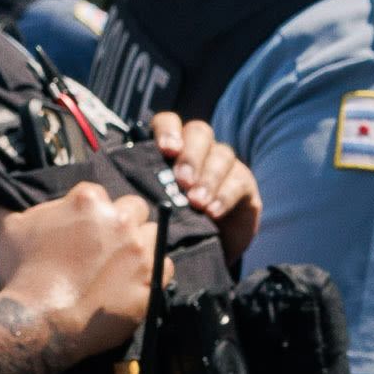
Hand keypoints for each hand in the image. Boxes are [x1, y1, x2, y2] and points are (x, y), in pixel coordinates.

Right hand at [0, 175, 166, 371]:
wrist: (38, 321)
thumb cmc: (22, 275)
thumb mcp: (8, 230)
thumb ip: (9, 206)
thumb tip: (1, 194)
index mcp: (89, 201)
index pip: (98, 194)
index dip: (90, 212)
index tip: (83, 229)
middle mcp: (120, 220)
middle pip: (134, 208)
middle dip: (123, 222)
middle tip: (107, 244)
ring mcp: (139, 252)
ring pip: (153, 235)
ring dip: (141, 245)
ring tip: (122, 264)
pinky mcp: (151, 282)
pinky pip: (165, 267)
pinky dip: (154, 273)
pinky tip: (135, 282)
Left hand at [147, 115, 261, 254]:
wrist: (203, 251)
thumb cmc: (172, 227)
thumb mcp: (155, 209)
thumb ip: (146, 193)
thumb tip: (130, 195)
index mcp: (171, 149)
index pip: (169, 122)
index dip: (168, 131)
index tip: (166, 150)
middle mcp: (198, 150)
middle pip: (199, 133)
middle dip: (191, 156)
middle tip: (183, 181)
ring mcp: (223, 164)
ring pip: (221, 154)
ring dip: (208, 178)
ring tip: (197, 203)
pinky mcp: (243, 183)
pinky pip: (239, 180)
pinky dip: (225, 196)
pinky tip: (212, 212)